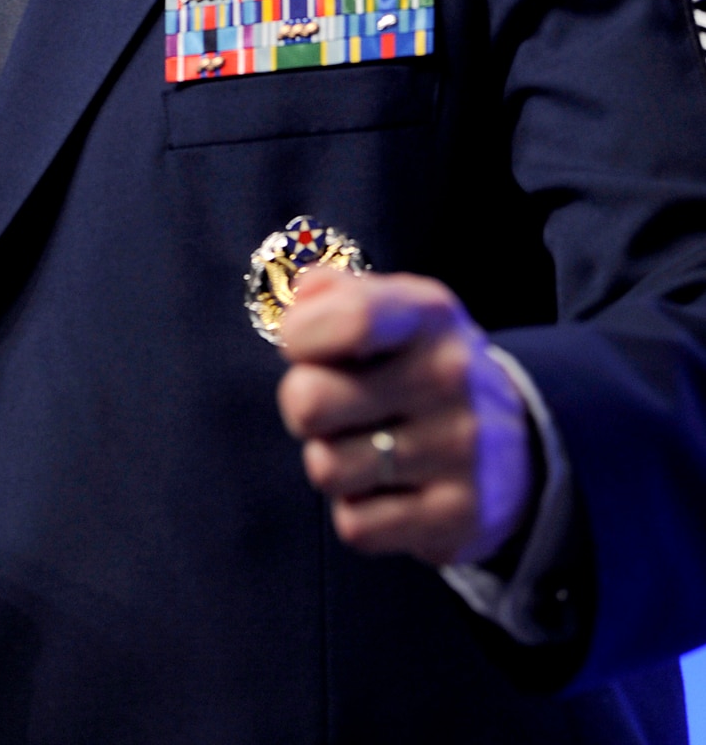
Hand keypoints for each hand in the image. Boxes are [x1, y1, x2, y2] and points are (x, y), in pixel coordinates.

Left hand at [276, 269, 533, 565]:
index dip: (301, 335)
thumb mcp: (397, 313)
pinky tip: (388, 488)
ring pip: (326, 469)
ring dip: (331, 461)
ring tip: (365, 447)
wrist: (520, 446)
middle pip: (309, 402)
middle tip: (329, 408)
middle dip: (302, 407)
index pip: (350, 318)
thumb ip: (337, 296)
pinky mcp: (457, 516)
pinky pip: (356, 525)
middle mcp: (448, 376)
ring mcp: (458, 449)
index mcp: (427, 316)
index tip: (304, 347)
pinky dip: (358, 511)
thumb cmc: (426, 369)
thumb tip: (302, 298)